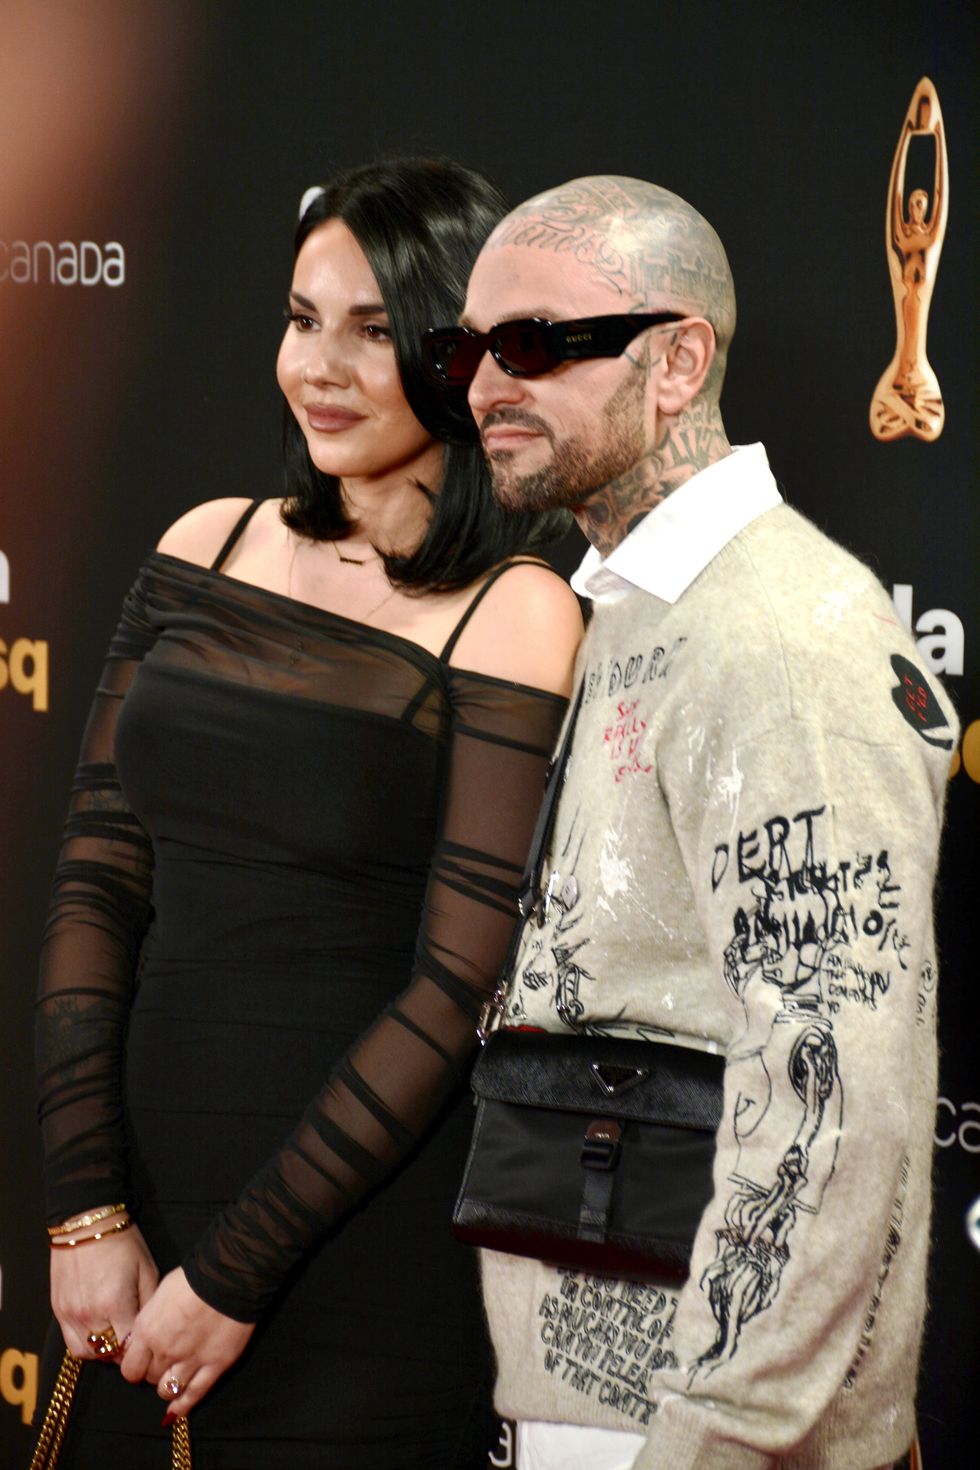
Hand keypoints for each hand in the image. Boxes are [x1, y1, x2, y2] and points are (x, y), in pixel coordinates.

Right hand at [50, 1223, 157, 1360]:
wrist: (87, 1222)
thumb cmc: (123, 1242)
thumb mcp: (147, 1269)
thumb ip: (149, 1304)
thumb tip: (150, 1329)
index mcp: (115, 1304)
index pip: (129, 1348)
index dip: (140, 1350)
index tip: (146, 1345)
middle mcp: (89, 1315)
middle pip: (108, 1354)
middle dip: (122, 1351)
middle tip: (131, 1341)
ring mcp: (70, 1314)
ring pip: (87, 1353)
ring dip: (102, 1350)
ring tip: (113, 1335)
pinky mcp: (57, 1310)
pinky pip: (70, 1342)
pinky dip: (85, 1343)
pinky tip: (96, 1330)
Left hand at [120, 1266, 254, 1416]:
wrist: (229, 1275)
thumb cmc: (195, 1277)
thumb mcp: (161, 1293)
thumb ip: (151, 1320)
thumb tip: (147, 1333)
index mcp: (147, 1330)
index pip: (130, 1367)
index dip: (136, 1365)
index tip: (142, 1360)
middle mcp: (164, 1351)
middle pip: (149, 1378)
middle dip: (154, 1371)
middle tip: (163, 1361)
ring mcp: (190, 1361)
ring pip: (168, 1391)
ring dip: (167, 1387)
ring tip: (174, 1376)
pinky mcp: (214, 1366)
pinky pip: (194, 1394)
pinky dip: (183, 1407)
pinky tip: (177, 1412)